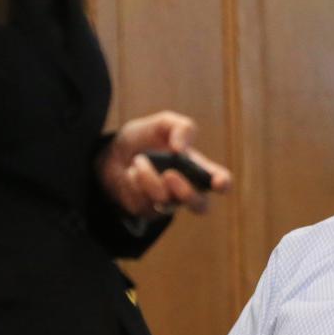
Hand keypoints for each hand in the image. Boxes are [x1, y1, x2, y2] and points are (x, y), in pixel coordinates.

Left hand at [96, 111, 231, 218]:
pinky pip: (144, 203)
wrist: (110, 153)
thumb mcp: (162, 123)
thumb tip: (182, 149)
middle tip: (169, 175)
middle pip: (201, 205)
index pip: (219, 181)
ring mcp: (167, 202)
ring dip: (149, 177)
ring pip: (166, 201)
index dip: (222, 184)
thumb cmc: (143, 138)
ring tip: (137, 160)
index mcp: (196, 167)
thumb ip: (180, 127)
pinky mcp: (147, 211)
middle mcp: (186, 188)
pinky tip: (129, 173)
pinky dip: (134, 183)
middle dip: (186, 192)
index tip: (218, 182)